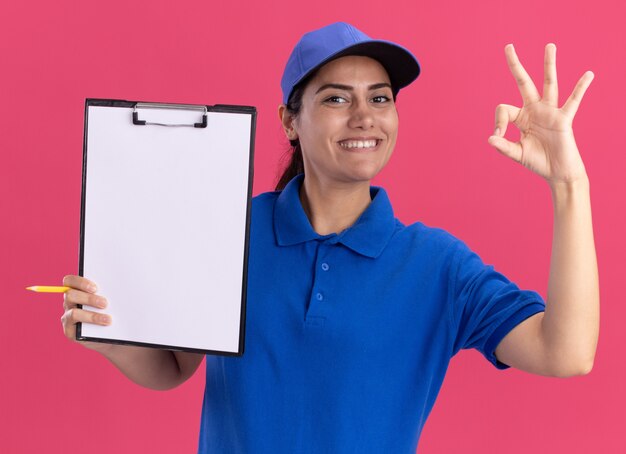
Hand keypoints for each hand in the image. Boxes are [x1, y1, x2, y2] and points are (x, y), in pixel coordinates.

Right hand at [61, 275, 111, 352]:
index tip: (96, 288)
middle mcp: (70, 303)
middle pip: (69, 294)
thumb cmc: (112, 311)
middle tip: (105, 303)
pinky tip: (104, 326)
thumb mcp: (111, 300)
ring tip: (108, 319)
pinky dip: (91, 326)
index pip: (69, 281)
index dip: (80, 282)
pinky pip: (76, 328)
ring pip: (73, 313)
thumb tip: (121, 285)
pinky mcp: (70, 331)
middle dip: (89, 298)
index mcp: (77, 291)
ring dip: (92, 316)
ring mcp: (68, 317)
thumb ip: (109, 291)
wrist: (111, 333)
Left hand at [487, 43, 593, 184]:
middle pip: (523, 82)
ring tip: (549, 46)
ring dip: (548, 65)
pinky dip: (580, 88)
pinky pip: (573, 101)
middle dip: (515, 65)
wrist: (557, 173)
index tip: (497, 135)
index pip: (504, 109)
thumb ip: (503, 146)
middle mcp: (535, 109)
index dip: (498, 122)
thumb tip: (490, 137)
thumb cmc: (538, 161)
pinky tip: (588, 75)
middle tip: (508, 46)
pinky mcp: (564, 119)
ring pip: (549, 84)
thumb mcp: (516, 153)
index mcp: (521, 117)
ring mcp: (550, 112)